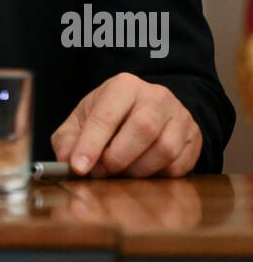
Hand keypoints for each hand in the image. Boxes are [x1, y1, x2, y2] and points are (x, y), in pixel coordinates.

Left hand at [51, 72, 202, 177]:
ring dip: (138, 170)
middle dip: (117, 158)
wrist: (147, 110)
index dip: (90, 144)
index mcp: (124, 86)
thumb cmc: (110, 115)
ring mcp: (179, 116)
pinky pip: (179, 165)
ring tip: (122, 171)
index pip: (107, 115)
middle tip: (102, 172)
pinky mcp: (193, 138)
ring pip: (164, 149)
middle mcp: (156, 96)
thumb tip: (67, 161)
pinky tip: (143, 170)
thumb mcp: (83, 119)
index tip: (78, 167)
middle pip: (142, 129)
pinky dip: (158, 175)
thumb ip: (69, 139)